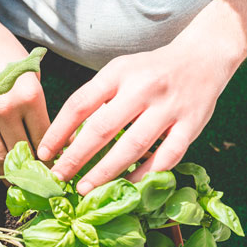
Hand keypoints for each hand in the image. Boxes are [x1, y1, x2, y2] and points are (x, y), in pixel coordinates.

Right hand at [0, 18, 49, 175]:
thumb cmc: (4, 51)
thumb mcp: (30, 73)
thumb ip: (39, 106)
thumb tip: (56, 140)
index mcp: (29, 96)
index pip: (46, 140)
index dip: (53, 159)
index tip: (58, 170)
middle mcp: (6, 109)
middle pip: (24, 153)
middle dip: (34, 172)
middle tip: (41, 183)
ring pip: (0, 159)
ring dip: (11, 175)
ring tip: (20, 181)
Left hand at [37, 41, 233, 194]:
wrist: (203, 58)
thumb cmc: (149, 71)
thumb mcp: (119, 74)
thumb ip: (95, 101)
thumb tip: (64, 140)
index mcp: (119, 72)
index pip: (80, 104)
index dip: (58, 131)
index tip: (44, 153)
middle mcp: (143, 88)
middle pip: (103, 128)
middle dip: (76, 157)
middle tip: (59, 177)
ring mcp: (169, 107)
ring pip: (133, 145)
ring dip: (106, 171)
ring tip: (85, 189)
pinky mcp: (192, 125)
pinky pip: (166, 156)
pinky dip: (145, 174)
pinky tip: (126, 187)